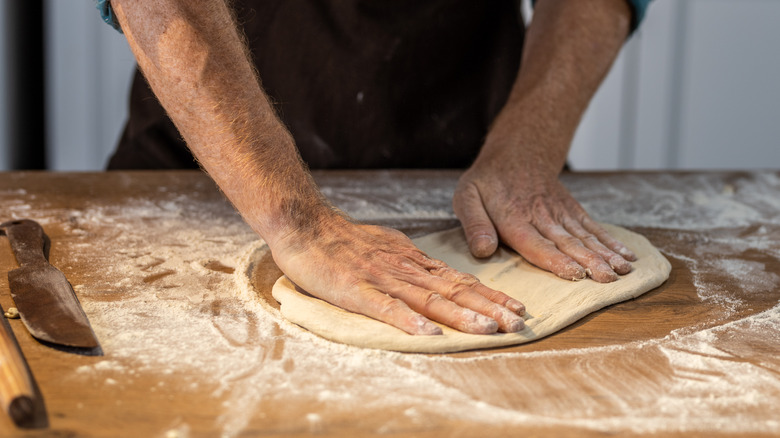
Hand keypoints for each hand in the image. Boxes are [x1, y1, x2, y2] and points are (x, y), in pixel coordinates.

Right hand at [270, 213, 525, 334]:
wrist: (305, 224)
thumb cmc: (343, 239)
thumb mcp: (387, 246)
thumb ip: (412, 263)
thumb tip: (440, 275)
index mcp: (412, 261)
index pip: (458, 280)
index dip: (489, 295)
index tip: (516, 308)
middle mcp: (404, 269)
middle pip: (453, 290)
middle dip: (488, 308)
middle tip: (517, 323)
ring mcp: (381, 279)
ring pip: (428, 299)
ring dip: (460, 315)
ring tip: (488, 329)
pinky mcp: (355, 290)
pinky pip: (385, 308)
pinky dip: (408, 321)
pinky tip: (428, 334)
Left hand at [453, 159, 635, 282]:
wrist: (516, 152)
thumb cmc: (487, 182)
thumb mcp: (467, 197)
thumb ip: (474, 224)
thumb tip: (483, 250)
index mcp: (514, 219)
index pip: (536, 243)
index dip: (555, 259)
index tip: (575, 273)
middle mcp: (542, 217)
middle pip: (568, 242)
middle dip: (590, 262)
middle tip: (608, 280)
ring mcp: (560, 213)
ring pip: (585, 236)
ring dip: (606, 254)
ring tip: (623, 271)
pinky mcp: (572, 211)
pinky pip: (593, 228)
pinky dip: (612, 242)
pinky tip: (627, 256)